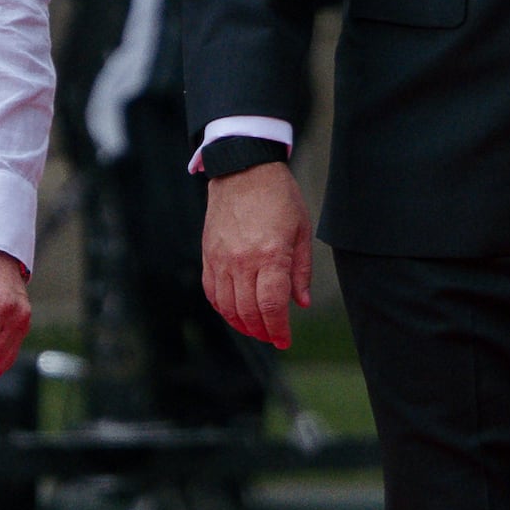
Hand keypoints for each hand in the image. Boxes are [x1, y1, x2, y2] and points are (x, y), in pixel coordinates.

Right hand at [202, 159, 314, 349]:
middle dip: (262, 331)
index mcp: (270, 255)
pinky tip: (234, 311)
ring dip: (242, 324)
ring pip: (227, 306)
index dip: (278, 329)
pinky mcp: (209, 253)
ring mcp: (221, 258)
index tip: (285, 339)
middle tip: (273, 337)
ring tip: (256, 329)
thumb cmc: (278, 197)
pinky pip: (211, 291)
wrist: (243, 169)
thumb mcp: (301, 231)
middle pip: (248, 311)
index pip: (271, 306)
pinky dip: (222, 307)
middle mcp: (242, 261)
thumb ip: (301, 270)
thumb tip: (301, 303)